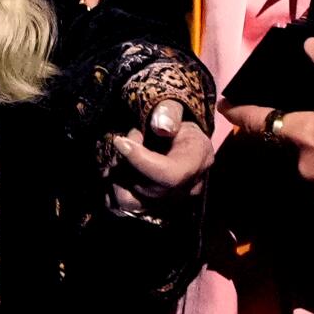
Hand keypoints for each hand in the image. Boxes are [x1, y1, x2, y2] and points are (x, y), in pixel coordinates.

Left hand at [106, 98, 212, 218]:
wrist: (175, 135)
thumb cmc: (174, 118)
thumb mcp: (174, 106)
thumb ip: (169, 112)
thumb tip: (162, 127)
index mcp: (199, 159)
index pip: (170, 174)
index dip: (140, 160)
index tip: (119, 141)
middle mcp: (188, 187)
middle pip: (147, 188)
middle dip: (127, 162)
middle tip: (125, 139)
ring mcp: (170, 201)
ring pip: (130, 201)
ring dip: (117, 177)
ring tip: (122, 155)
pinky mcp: (152, 207)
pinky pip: (123, 205)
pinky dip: (114, 188)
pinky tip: (117, 169)